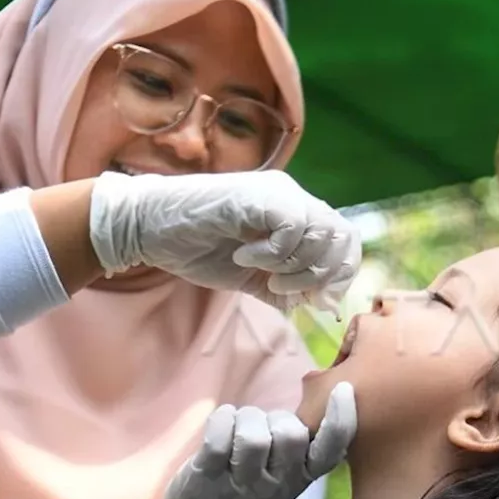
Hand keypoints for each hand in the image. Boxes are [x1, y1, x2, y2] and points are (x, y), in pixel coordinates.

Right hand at [88, 170, 360, 310]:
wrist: (151, 228)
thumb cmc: (200, 250)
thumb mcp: (253, 277)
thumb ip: (287, 289)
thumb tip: (322, 306)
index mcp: (297, 215)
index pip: (347, 240)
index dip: (341, 274)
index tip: (316, 299)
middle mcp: (294, 198)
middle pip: (343, 237)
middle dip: (320, 275)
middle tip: (283, 286)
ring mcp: (278, 193)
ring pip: (321, 233)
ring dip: (295, 265)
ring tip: (262, 272)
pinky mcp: (259, 194)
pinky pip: (292, 226)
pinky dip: (273, 252)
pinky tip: (244, 255)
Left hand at [159, 382, 356, 498]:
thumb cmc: (251, 485)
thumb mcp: (286, 472)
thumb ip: (301, 443)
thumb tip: (321, 396)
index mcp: (303, 477)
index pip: (331, 451)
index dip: (341, 419)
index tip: (342, 388)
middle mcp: (277, 485)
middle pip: (290, 434)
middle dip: (276, 417)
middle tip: (264, 427)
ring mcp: (243, 485)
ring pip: (253, 436)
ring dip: (245, 418)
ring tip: (238, 427)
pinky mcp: (208, 477)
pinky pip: (219, 439)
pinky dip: (221, 419)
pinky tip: (221, 423)